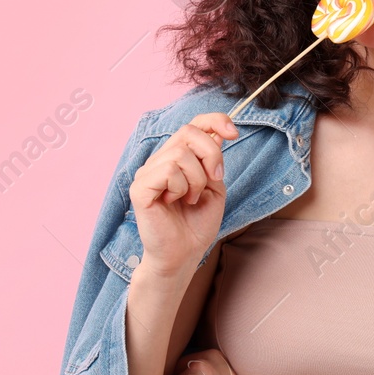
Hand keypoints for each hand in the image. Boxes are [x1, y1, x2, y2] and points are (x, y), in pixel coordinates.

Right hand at [130, 112, 239, 277]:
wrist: (184, 254)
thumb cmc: (197, 224)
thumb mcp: (214, 186)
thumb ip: (213, 160)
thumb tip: (218, 133)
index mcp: (179, 157)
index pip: (193, 124)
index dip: (215, 121)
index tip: (233, 133)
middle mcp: (161, 160)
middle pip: (189, 133)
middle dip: (211, 155)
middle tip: (213, 180)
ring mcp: (147, 172)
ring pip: (180, 155)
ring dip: (195, 180)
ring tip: (189, 199)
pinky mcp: (139, 188)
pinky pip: (167, 171)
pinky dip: (179, 188)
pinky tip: (173, 202)